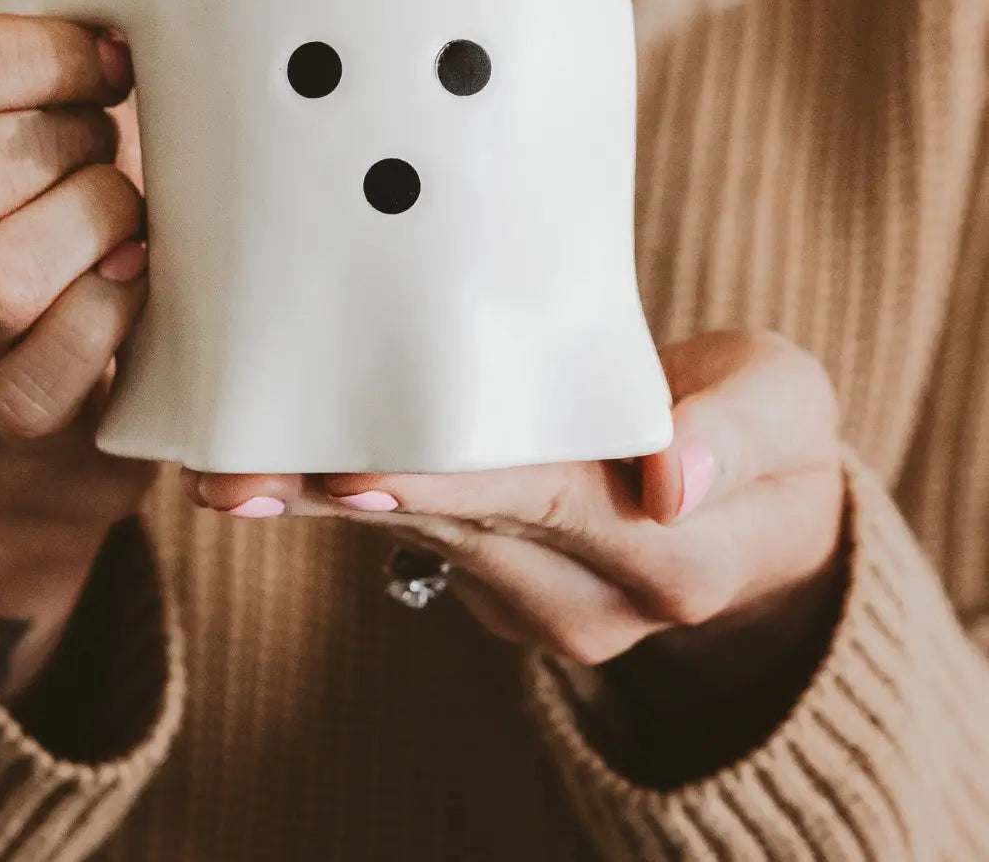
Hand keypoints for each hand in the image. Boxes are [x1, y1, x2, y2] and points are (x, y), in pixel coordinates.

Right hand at [0, 0, 153, 695]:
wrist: (43, 406)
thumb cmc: (45, 229)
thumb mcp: (23, 125)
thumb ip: (17, 33)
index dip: (29, 53)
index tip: (113, 57)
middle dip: (70, 147)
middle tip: (118, 147)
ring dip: (94, 227)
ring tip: (133, 216)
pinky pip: (47, 367)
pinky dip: (111, 313)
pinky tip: (139, 281)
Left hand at [185, 331, 847, 773]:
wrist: (758, 514)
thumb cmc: (766, 436)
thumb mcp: (786, 406)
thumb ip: (737, 432)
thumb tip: (671, 477)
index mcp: (669, 550)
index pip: (545, 504)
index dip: (449, 488)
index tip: (353, 475)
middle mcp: (592, 597)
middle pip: (454, 532)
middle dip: (340, 501)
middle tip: (233, 475)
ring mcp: (540, 604)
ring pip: (417, 543)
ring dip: (321, 507)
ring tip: (224, 473)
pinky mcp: (500, 588)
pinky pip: (417, 541)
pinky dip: (353, 501)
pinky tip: (284, 466)